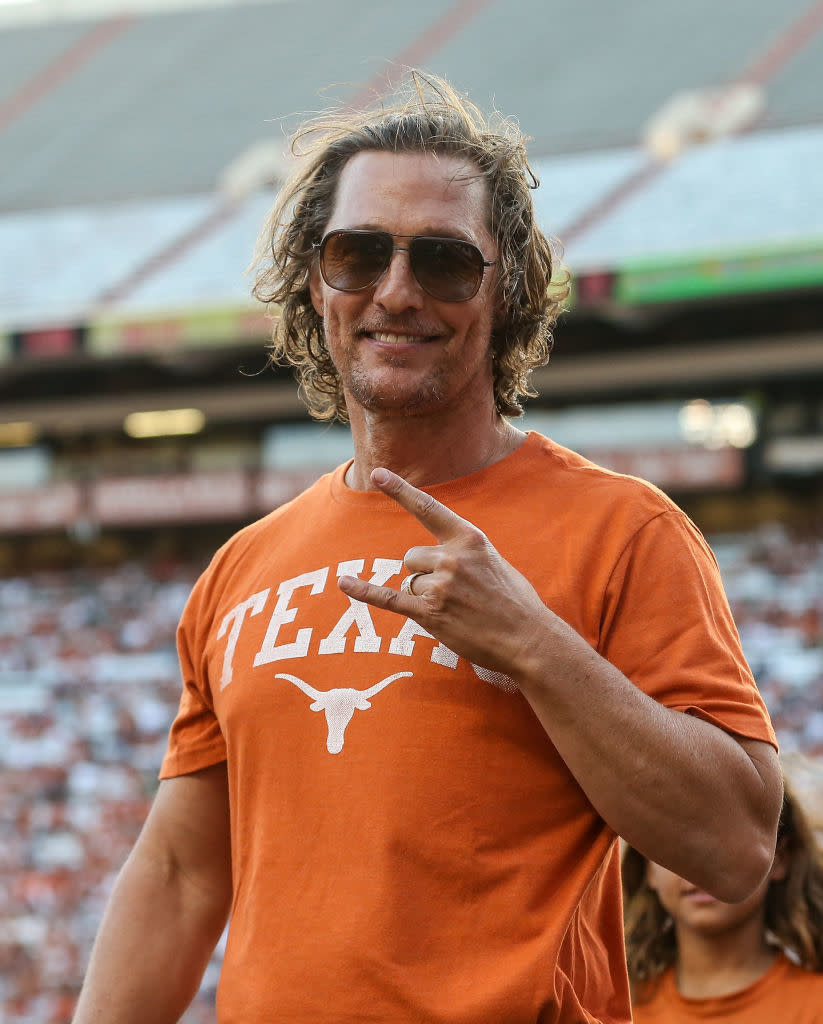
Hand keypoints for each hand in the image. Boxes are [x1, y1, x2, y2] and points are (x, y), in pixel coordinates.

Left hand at [337, 467, 551, 680]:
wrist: (528, 639)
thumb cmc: (515, 602)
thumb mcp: (495, 562)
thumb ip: (465, 552)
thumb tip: (440, 555)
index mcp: (469, 539)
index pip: (428, 508)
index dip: (400, 490)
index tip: (376, 473)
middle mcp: (452, 558)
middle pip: (411, 557)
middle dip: (424, 574)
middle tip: (455, 594)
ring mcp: (440, 585)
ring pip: (409, 582)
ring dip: (424, 596)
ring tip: (455, 609)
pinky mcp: (430, 613)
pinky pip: (388, 599)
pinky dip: (364, 591)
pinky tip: (344, 583)